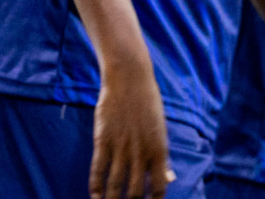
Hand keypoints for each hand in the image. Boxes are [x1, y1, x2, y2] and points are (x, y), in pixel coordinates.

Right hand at [91, 60, 174, 198]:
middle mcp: (141, 152)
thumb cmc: (148, 104)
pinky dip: (95, 186)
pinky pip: (98, 169)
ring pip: (115, 185)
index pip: (159, 188)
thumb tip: (169, 179)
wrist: (129, 78)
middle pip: (136, 192)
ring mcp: (121, 146)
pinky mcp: (103, 139)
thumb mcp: (161, 130)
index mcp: (159, 149)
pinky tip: (95, 196)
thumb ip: (163, 157)